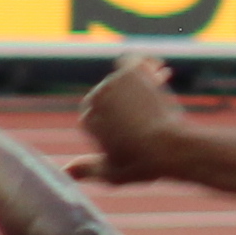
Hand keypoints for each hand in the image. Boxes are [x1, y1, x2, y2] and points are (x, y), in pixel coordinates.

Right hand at [71, 53, 194, 185]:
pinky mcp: (131, 72)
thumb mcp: (111, 174)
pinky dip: (144, 63)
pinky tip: (159, 70)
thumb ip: (87, 170)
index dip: (117, 119)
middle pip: (110, 95)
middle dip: (126, 101)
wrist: (169, 147)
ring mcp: (113, 84)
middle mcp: (95, 99)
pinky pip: (134, 59)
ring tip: (160, 89)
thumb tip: (66, 170)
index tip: (134, 124)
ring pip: (125, 79)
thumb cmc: (142, 164)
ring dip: (139, 83)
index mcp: (87, 121)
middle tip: (151, 109)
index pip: (97, 113)